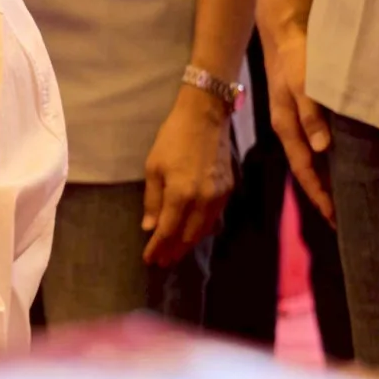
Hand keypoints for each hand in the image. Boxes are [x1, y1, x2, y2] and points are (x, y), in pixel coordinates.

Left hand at [142, 86, 235, 266]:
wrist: (206, 116)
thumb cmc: (173, 138)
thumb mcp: (153, 167)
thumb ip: (152, 200)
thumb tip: (149, 227)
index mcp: (181, 194)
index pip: (167, 231)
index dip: (157, 248)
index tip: (149, 260)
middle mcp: (203, 201)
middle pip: (188, 237)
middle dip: (174, 252)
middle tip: (162, 262)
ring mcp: (219, 197)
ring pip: (204, 231)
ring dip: (188, 244)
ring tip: (175, 252)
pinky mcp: (229, 191)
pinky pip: (215, 219)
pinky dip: (202, 230)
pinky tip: (193, 232)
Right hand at [266, 22, 335, 222]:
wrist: (284, 28)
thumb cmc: (295, 55)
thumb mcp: (304, 84)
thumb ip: (311, 115)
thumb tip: (322, 149)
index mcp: (286, 125)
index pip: (304, 169)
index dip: (318, 194)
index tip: (334, 218)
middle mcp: (288, 126)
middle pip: (305, 168)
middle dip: (321, 193)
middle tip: (341, 218)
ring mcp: (294, 118)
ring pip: (309, 157)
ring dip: (323, 177)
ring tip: (342, 196)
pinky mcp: (301, 108)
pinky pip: (313, 141)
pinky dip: (324, 158)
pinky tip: (337, 160)